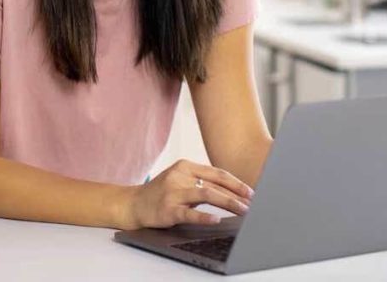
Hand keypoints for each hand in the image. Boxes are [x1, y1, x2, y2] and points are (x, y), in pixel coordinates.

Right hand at [121, 159, 254, 229]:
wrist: (134, 203)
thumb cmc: (162, 193)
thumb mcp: (180, 181)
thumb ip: (201, 183)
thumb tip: (233, 192)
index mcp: (185, 166)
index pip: (217, 173)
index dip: (236, 183)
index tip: (251, 193)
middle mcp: (180, 176)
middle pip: (215, 183)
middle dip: (237, 194)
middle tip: (252, 203)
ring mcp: (173, 192)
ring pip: (206, 195)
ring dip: (228, 203)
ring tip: (243, 211)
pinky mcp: (167, 209)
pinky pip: (189, 213)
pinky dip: (203, 216)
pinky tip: (216, 220)